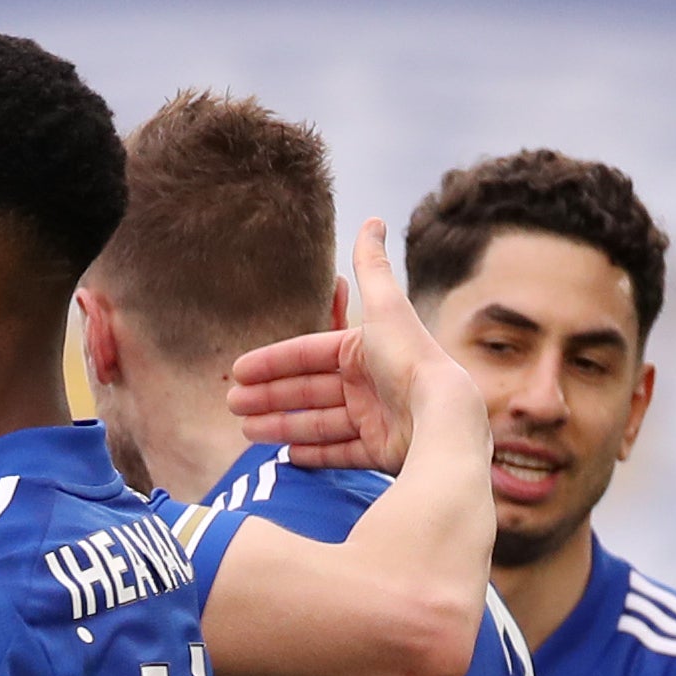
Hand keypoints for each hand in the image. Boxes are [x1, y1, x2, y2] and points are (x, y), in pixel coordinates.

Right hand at [227, 219, 479, 470]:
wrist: (443, 414)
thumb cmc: (409, 358)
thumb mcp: (384, 307)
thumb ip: (372, 266)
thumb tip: (372, 218)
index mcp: (364, 351)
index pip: (308, 355)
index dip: (272, 362)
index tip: (239, 372)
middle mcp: (370, 384)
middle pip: (308, 391)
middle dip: (269, 397)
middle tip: (233, 405)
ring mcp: (375, 419)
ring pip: (318, 423)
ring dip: (281, 426)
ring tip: (247, 432)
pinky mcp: (381, 451)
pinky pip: (340, 452)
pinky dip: (314, 454)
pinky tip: (286, 456)